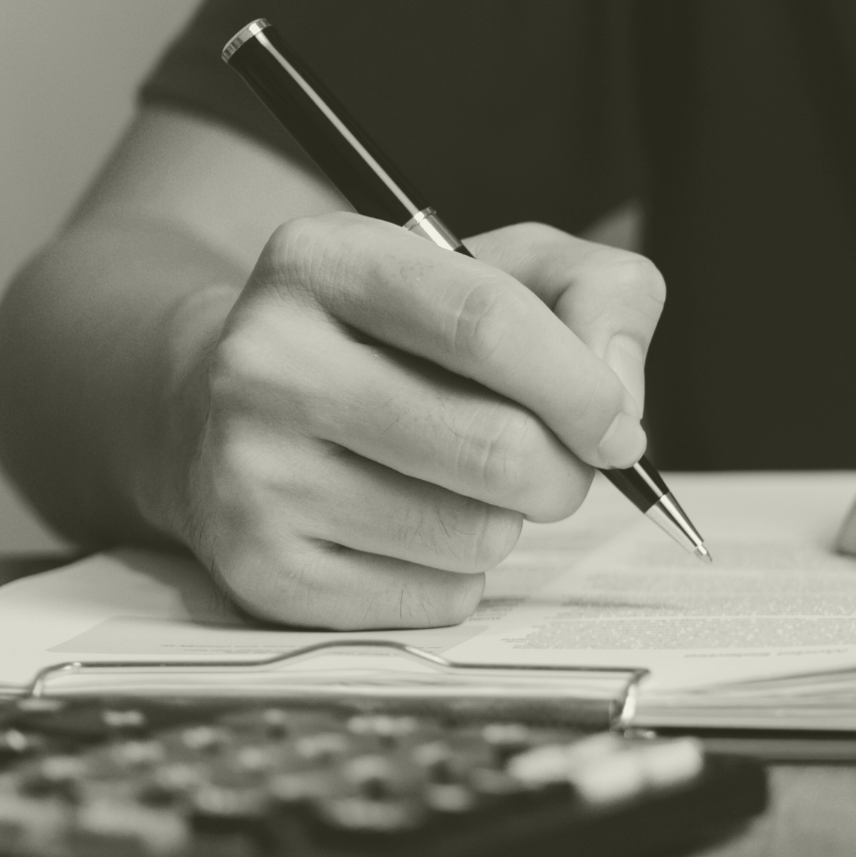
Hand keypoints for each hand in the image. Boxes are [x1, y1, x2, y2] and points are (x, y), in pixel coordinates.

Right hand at [155, 216, 663, 627]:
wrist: (236, 409)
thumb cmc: (403, 338)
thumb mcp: (503, 270)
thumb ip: (599, 293)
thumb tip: (619, 397)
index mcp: (325, 261)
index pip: (487, 323)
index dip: (583, 386)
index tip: (618, 425)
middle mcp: (266, 362)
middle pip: (497, 446)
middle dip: (566, 469)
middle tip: (559, 462)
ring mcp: (251, 473)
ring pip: (477, 533)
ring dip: (509, 519)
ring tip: (463, 482)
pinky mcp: (263, 570)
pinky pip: (437, 596)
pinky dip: (459, 572)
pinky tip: (414, 526)